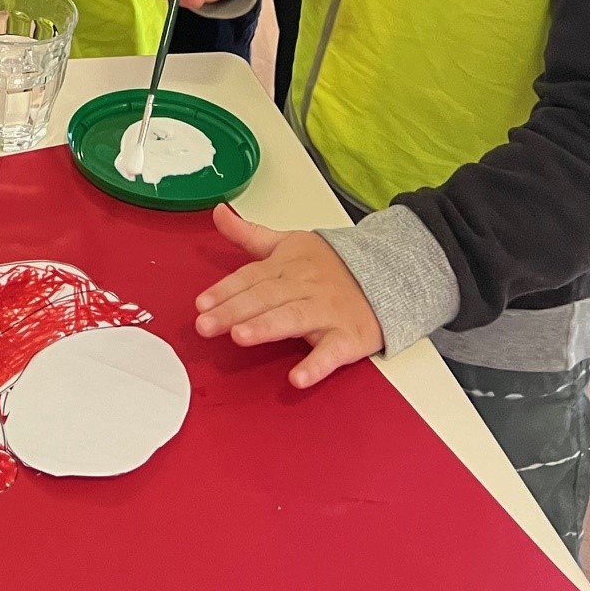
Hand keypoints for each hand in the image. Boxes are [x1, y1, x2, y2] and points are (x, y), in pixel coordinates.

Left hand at [196, 206, 384, 388]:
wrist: (388, 274)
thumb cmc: (330, 264)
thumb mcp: (289, 243)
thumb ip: (249, 234)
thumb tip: (218, 212)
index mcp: (287, 265)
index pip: (251, 277)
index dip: (225, 290)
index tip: (201, 304)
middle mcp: (304, 286)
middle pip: (265, 297)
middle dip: (234, 311)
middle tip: (206, 324)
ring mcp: (326, 312)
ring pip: (293, 318)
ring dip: (266, 327)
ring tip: (240, 337)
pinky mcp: (348, 337)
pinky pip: (331, 352)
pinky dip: (316, 366)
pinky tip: (297, 378)